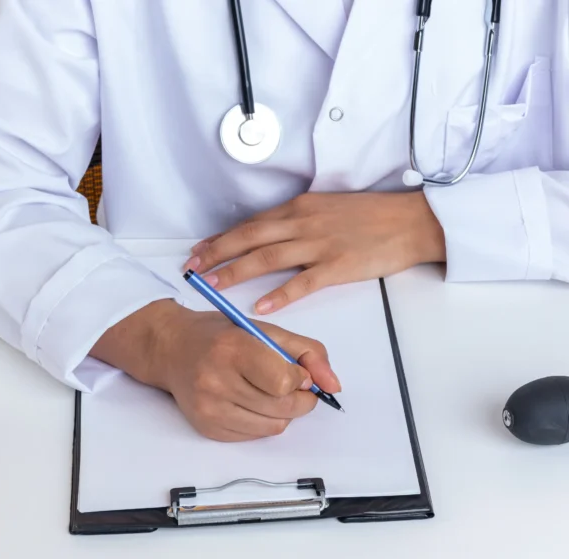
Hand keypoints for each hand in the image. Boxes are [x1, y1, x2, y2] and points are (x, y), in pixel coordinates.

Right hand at [91, 301, 338, 441]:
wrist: (172, 349)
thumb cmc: (221, 335)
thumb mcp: (266, 330)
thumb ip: (307, 353)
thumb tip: (333, 386)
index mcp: (232, 349)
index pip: (283, 382)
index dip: (298, 379)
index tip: (294, 371)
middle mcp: (216, 381)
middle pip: (283, 408)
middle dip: (299, 399)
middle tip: (293, 387)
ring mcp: (209, 408)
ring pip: (273, 427)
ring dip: (282, 413)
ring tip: (269, 393)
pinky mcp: (207, 428)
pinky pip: (254, 436)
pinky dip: (262, 422)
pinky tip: (249, 402)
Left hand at [184, 191, 445, 313]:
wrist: (411, 221)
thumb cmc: (370, 216)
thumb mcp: (326, 209)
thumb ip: (297, 221)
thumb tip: (268, 235)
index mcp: (299, 208)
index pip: (250, 224)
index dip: (220, 239)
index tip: (197, 251)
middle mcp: (303, 223)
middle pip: (249, 238)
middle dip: (216, 254)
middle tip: (191, 270)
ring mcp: (319, 244)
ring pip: (267, 258)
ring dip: (236, 272)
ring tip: (211, 286)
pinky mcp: (338, 266)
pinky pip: (302, 282)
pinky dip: (280, 295)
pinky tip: (260, 306)